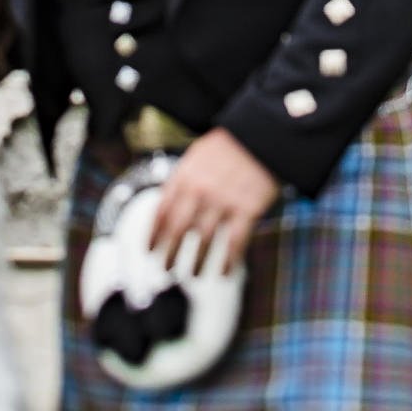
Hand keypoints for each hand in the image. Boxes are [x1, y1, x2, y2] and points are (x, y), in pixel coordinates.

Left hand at [149, 128, 279, 274]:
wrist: (262, 135)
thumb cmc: (228, 147)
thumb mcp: (196, 156)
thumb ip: (180, 181)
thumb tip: (165, 208)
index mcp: (184, 176)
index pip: (161, 212)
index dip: (153, 235)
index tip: (149, 250)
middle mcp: (199, 191)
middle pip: (178, 230)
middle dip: (169, 253)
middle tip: (165, 269)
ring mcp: (223, 201)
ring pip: (203, 240)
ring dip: (197, 262)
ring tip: (194, 275)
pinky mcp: (247, 209)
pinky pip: (234, 242)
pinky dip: (228, 261)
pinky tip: (225, 272)